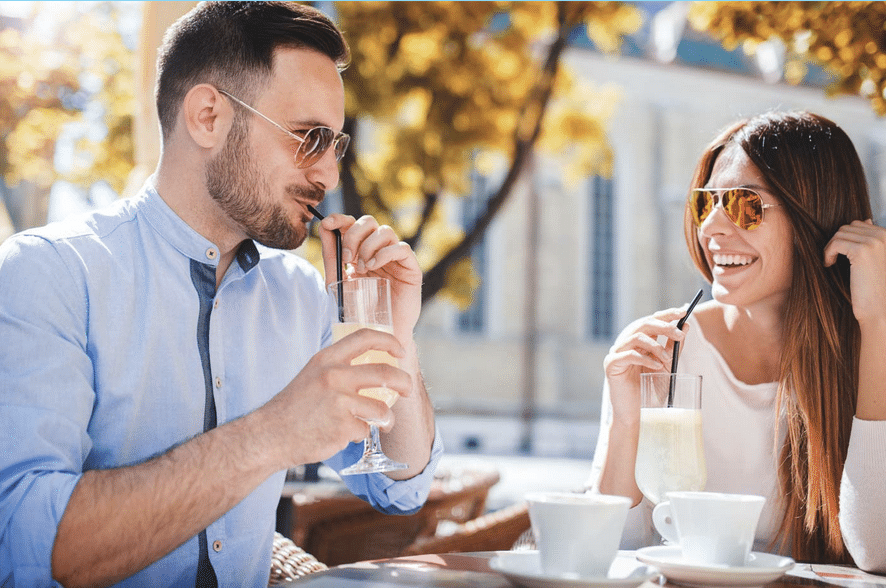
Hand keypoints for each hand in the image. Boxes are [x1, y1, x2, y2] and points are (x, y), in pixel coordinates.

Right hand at [263, 328, 411, 466]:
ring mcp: (339, 402)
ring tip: (382, 423)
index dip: (389, 341)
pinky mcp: (342, 427)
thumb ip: (339, 368)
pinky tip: (345, 434)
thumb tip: (373, 369)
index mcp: (327, 359)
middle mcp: (334, 376)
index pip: (365, 337)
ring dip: (387, 419)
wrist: (270, 435)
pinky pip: (365, 430)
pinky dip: (360, 434)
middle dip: (404, 382)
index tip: (400, 351)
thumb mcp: (313, 374)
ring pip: (381, 408)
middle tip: (408, 389)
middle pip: (385, 372)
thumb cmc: (294, 407)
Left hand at [317, 214, 421, 344]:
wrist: (377, 333)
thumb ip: (331, 255)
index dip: (341, 219)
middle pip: (368, 222)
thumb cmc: (358, 310)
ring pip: (385, 231)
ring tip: (362, 268)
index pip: (352, 224)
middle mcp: (378, 250)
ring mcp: (395, 258)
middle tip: (347, 257)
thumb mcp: (337, 280)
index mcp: (360, 250)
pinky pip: (401, 248)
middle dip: (353, 234)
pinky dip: (384, 253)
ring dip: (368, 246)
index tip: (328, 223)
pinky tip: (373, 267)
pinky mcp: (410, 267)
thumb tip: (324, 228)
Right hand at [603, 308, 687, 421]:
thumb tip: (686, 326)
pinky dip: (645, 358)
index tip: (684, 311)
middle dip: (664, 326)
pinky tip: (656, 366)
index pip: (651, 320)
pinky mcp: (611, 365)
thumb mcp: (667, 365)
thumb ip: (673, 346)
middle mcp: (626, 343)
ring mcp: (617, 353)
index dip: (667, 314)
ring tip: (666, 359)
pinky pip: (628, 354)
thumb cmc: (650, 390)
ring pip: (635, 336)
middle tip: (680, 334)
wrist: (638, 414)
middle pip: (643, 324)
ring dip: (655, 345)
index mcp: (639, 340)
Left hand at [824, 219, 885, 326]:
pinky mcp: (862, 251)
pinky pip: (836, 243)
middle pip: (847, 227)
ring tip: (831, 262)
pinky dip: (827, 253)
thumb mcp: (874, 258)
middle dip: (836, 241)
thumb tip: (866, 219)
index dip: (844, 238)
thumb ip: (870, 239)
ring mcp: (874, 242)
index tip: (840, 254)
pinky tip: (829, 265)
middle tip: (832, 258)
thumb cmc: (873, 286)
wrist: (879, 308)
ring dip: (830, 247)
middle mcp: (883, 235)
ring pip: (840, 234)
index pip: (858, 224)